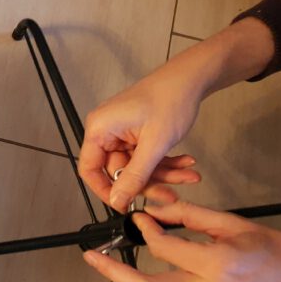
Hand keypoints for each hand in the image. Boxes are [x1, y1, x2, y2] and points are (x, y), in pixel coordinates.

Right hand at [79, 17, 274, 212]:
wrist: (191, 77)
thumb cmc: (170, 100)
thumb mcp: (154, 145)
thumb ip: (134, 176)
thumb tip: (117, 201)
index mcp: (99, 130)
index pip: (90, 170)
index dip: (105, 190)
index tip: (126, 204)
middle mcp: (105, 131)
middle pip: (118, 170)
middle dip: (148, 182)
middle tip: (172, 194)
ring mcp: (120, 131)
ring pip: (135, 166)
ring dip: (162, 173)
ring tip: (188, 175)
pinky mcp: (134, 132)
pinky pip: (144, 156)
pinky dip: (164, 162)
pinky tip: (185, 163)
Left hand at [83, 201, 280, 281]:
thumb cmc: (272, 253)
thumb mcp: (233, 225)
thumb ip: (191, 217)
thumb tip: (155, 210)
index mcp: (219, 264)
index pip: (166, 248)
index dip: (146, 230)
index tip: (138, 218)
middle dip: (115, 273)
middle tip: (93, 257)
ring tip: (113, 271)